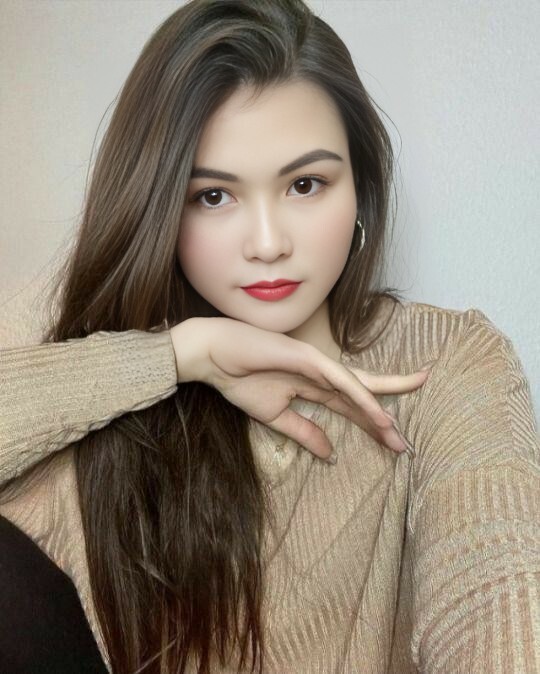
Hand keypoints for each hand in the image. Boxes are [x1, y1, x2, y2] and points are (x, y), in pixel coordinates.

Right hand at [170, 317, 427, 460]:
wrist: (213, 357)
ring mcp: (317, 364)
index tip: (391, 446)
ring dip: (379, 411)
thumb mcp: (276, 417)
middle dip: (384, 418)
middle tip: (404, 445)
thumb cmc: (240, 379)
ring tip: (398, 436)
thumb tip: (330, 455)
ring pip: (358, 387)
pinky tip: (379, 415)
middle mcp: (322, 375)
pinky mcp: (309, 358)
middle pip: (363, 395)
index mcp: (315, 387)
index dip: (371, 425)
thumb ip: (305, 433)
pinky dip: (361, 397)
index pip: (351, 407)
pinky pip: (341, 381)